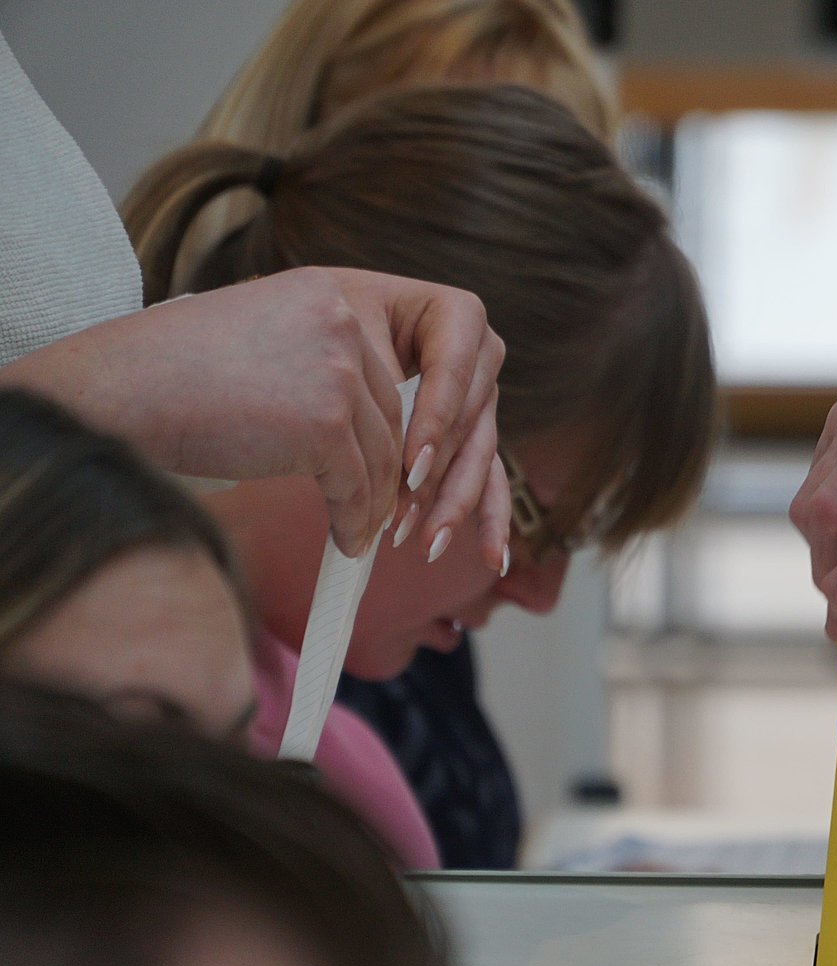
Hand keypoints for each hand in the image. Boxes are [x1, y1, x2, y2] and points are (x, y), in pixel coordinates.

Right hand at [0, 267, 507, 562]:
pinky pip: (365, 487)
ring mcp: (340, 362)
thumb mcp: (278, 340)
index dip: (451, 399)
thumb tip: (402, 433)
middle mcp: (347, 313)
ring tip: (360, 532)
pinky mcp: (326, 415)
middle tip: (409, 514)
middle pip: (407, 413)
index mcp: (341, 288)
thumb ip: (344, 363)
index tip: (433, 445)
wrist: (118, 396)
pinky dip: (357, 521)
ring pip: (390, 458)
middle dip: (412, 471)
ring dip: (377, 504)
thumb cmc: (185, 381)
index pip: (433, 344)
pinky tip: (346, 540)